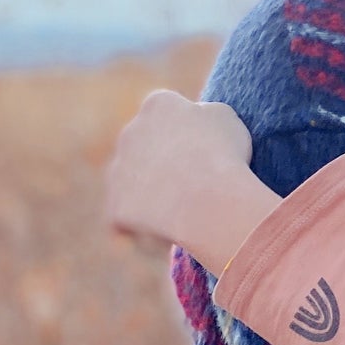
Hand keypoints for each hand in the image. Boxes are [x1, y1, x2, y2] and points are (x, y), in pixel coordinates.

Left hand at [105, 91, 265, 267]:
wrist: (209, 200)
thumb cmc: (225, 155)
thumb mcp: (228, 120)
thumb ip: (208, 116)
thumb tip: (200, 121)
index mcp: (159, 106)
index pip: (167, 114)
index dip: (186, 133)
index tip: (205, 150)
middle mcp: (130, 133)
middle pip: (145, 148)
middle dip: (164, 163)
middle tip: (196, 184)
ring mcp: (118, 171)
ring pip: (133, 185)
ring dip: (152, 196)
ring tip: (185, 215)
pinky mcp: (116, 208)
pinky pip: (128, 222)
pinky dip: (144, 231)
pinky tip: (169, 239)